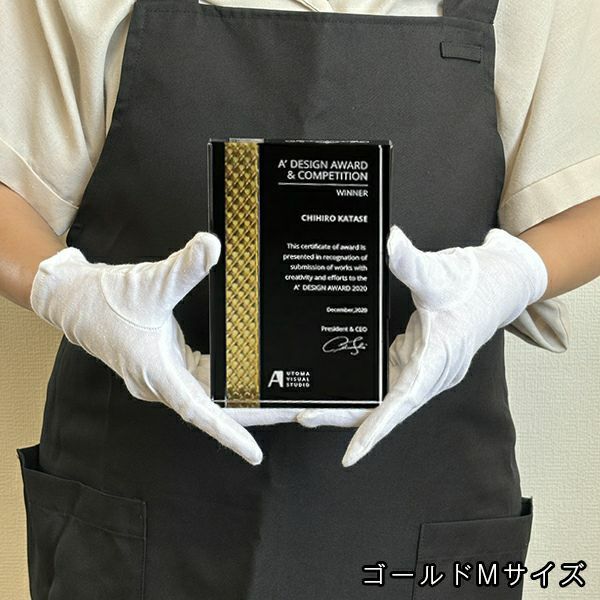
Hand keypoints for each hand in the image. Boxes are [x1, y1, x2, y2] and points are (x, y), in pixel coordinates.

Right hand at [29, 232, 262, 464]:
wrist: (75, 300)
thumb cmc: (107, 298)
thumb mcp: (151, 283)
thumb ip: (184, 267)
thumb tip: (212, 245)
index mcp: (156, 373)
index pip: (198, 411)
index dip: (228, 433)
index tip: (254, 453)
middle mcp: (161, 383)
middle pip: (212, 408)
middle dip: (251, 412)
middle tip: (292, 414)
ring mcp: (163, 377)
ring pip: (208, 396)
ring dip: (239, 398)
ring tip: (278, 400)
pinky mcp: (166, 366)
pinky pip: (200, 381)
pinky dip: (223, 381)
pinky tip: (247, 375)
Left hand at [297, 224, 547, 466]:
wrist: (497, 285)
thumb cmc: (473, 285)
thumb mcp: (439, 272)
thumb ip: (411, 262)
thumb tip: (390, 241)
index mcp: (437, 360)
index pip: (404, 401)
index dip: (378, 428)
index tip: (353, 453)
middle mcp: (428, 374)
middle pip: (382, 407)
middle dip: (342, 415)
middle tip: (301, 414)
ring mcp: (419, 370)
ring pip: (380, 399)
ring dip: (347, 406)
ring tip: (305, 408)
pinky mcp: (413, 361)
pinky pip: (383, 385)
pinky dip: (359, 390)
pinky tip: (331, 389)